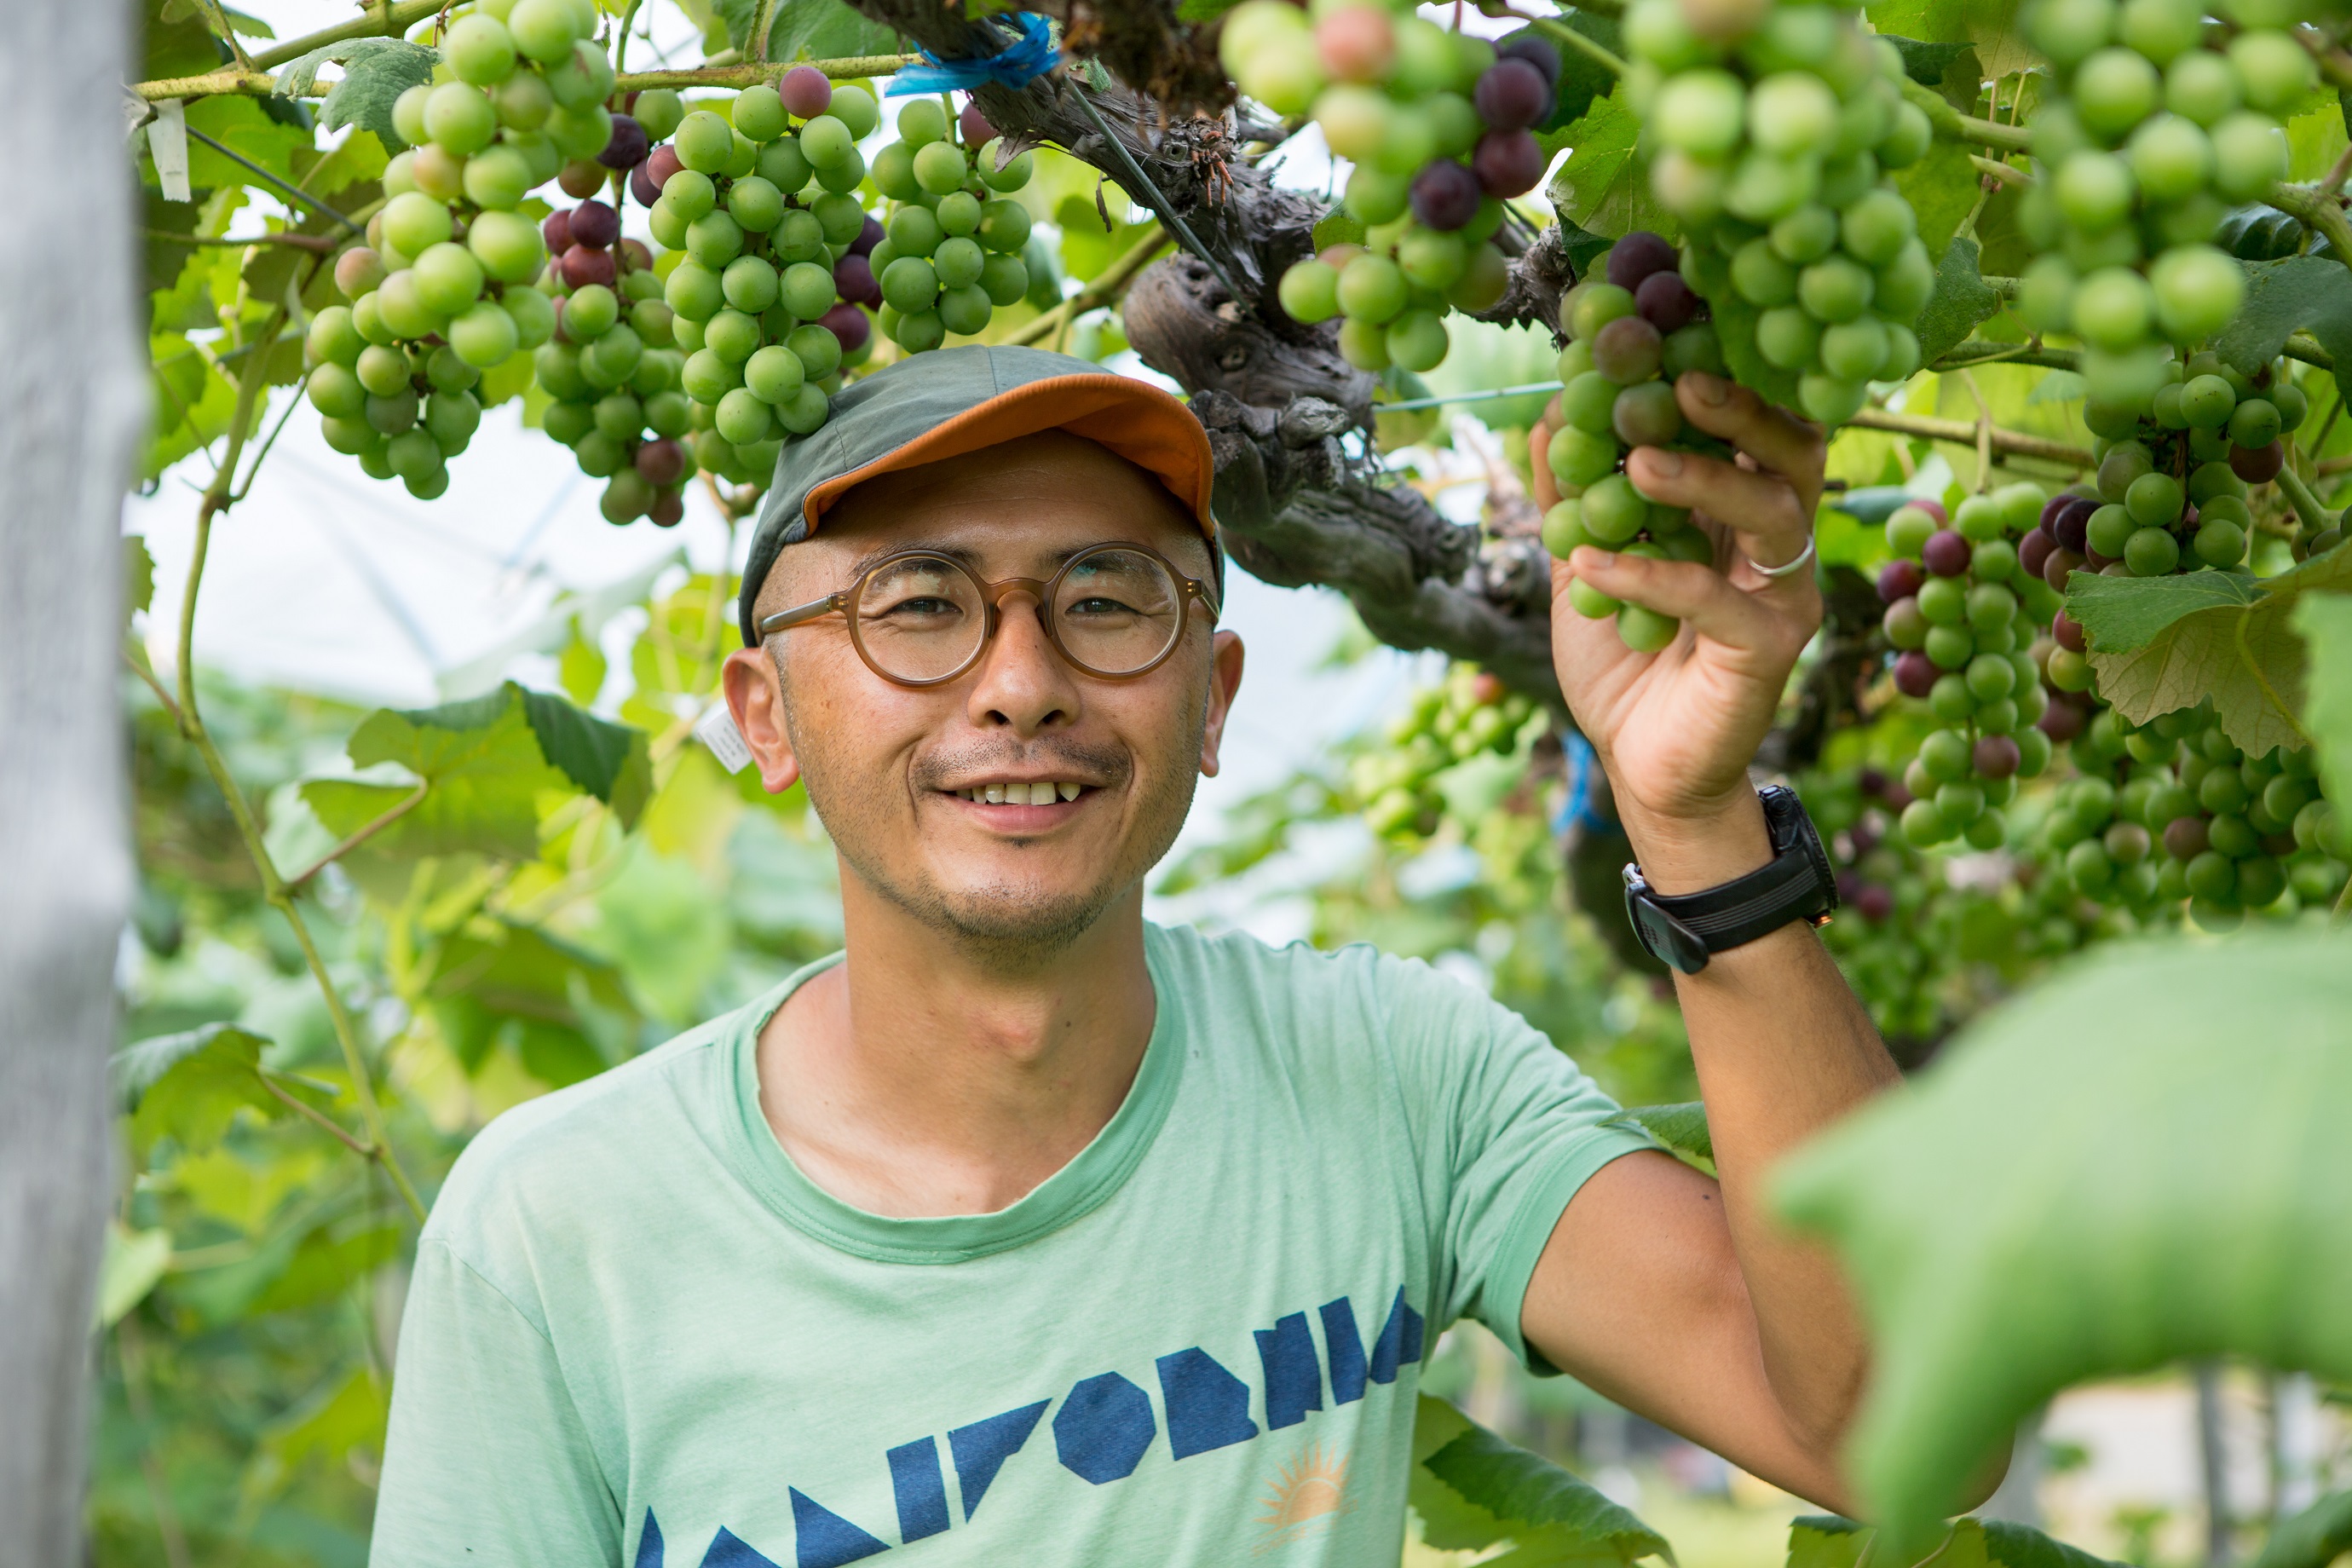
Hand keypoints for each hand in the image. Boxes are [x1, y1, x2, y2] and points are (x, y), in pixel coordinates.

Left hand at [1552, 371, 1825, 889]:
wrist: (1638, 764)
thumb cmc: (1624, 660)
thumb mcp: (1584, 565)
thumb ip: (1573, 493)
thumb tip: (1552, 408)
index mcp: (1740, 505)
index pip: (1750, 420)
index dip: (1713, 372)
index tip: (1653, 331)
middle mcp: (1777, 539)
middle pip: (1791, 447)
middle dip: (1737, 406)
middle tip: (1674, 379)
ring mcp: (1783, 592)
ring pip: (1775, 511)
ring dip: (1703, 478)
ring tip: (1635, 460)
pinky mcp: (1771, 648)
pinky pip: (1715, 598)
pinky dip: (1650, 574)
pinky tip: (1592, 564)